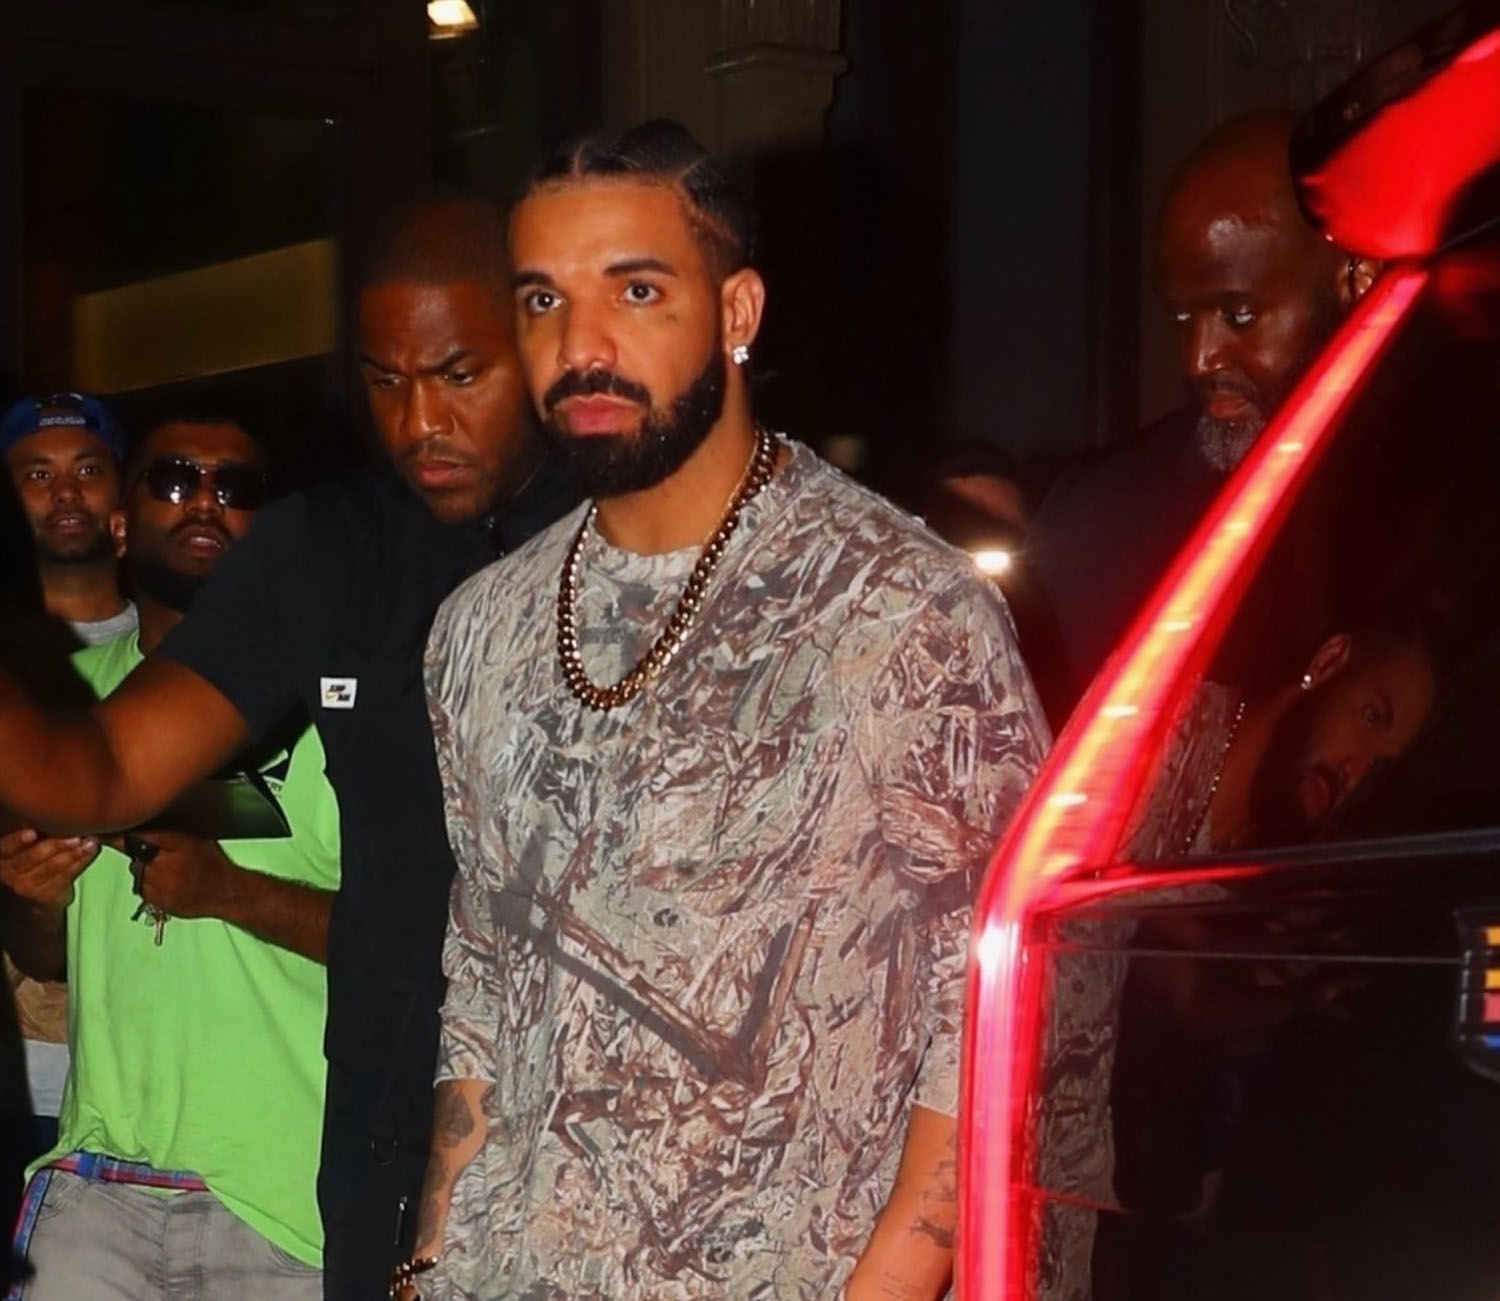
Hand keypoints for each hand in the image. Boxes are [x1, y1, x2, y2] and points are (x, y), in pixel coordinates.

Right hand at [0, 828, 98, 909]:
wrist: (37, 896)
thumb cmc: (34, 862)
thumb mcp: (26, 846)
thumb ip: (36, 832)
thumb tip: (59, 811)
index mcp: (4, 855)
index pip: (7, 846)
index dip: (18, 839)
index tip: (33, 832)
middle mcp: (9, 872)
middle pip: (34, 856)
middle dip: (57, 844)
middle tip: (76, 835)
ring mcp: (27, 886)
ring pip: (53, 866)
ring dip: (74, 852)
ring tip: (89, 841)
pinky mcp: (46, 895)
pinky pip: (66, 875)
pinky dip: (81, 860)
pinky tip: (90, 850)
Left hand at [104, 829, 238, 920]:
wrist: (226, 893)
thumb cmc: (214, 864)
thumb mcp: (197, 841)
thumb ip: (170, 835)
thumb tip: (144, 825)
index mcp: (178, 846)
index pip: (142, 837)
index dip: (120, 835)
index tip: (102, 831)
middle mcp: (167, 866)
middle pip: (137, 856)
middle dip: (141, 854)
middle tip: (159, 856)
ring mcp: (162, 886)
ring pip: (139, 873)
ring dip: (146, 870)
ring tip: (168, 872)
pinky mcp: (159, 902)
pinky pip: (144, 889)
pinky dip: (150, 885)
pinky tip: (169, 884)